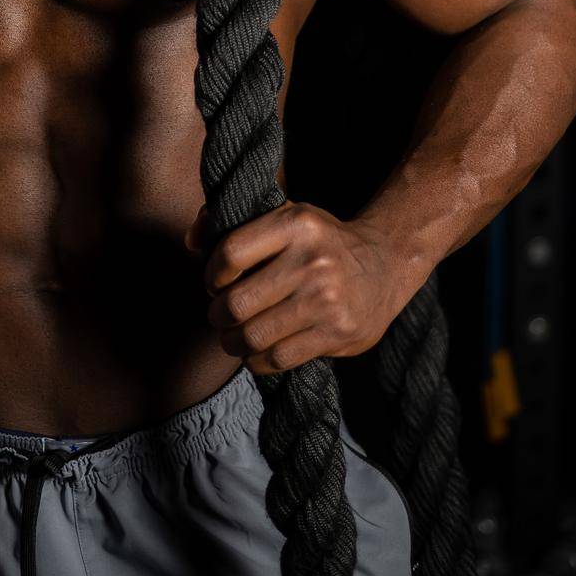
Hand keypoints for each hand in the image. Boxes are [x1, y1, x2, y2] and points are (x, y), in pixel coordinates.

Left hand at [185, 199, 409, 375]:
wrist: (385, 263)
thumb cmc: (321, 240)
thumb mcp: (286, 215)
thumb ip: (233, 223)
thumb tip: (190, 242)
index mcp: (296, 223)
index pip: (231, 253)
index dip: (211, 275)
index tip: (214, 283)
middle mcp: (312, 260)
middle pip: (238, 302)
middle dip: (218, 315)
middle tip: (219, 316)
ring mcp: (327, 300)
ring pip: (254, 335)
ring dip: (233, 342)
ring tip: (233, 337)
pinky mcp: (337, 333)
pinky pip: (278, 358)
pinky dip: (257, 360)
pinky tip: (256, 351)